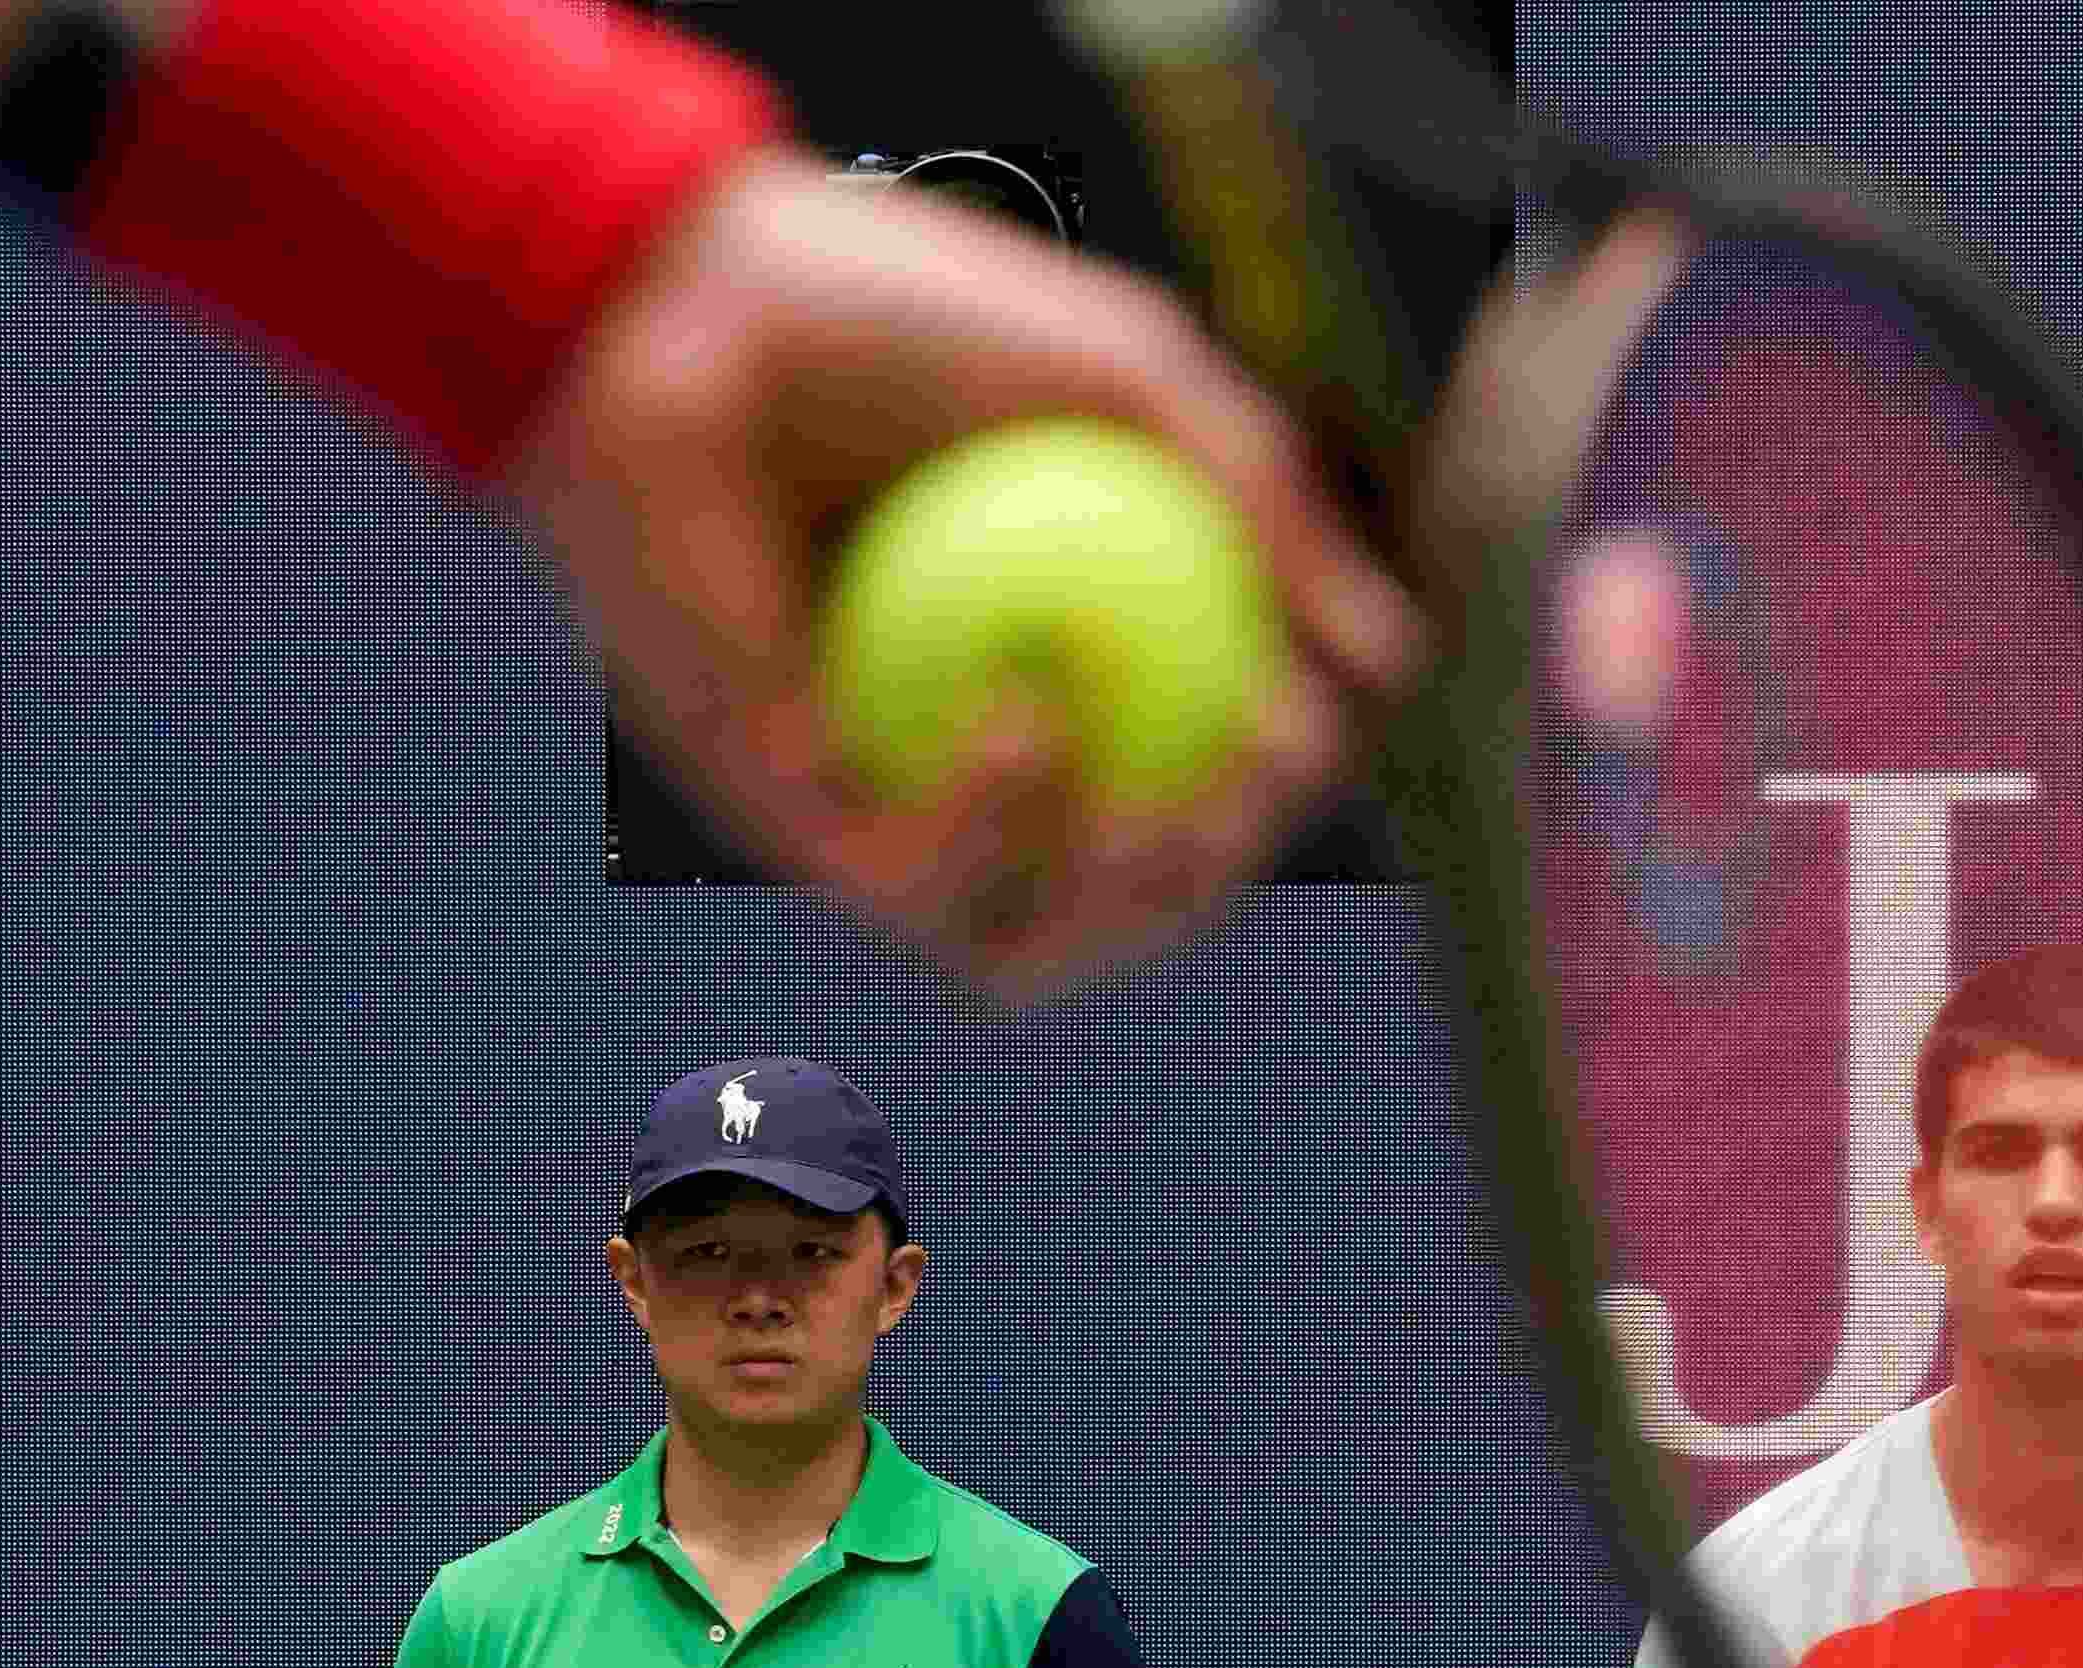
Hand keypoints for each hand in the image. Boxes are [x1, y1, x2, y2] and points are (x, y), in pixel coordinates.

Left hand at [519, 154, 1429, 997]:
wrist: (692, 313)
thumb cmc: (897, 317)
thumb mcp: (1133, 380)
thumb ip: (1272, 507)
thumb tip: (1391, 662)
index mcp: (1070, 659)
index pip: (1193, 784)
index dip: (1266, 795)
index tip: (1301, 730)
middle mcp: (977, 747)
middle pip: (1125, 898)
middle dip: (1206, 880)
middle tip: (1239, 794)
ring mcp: (888, 796)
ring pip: (1029, 940)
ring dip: (1120, 902)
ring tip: (1156, 805)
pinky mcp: (793, 816)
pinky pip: (917, 887)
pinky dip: (991, 821)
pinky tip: (1024, 720)